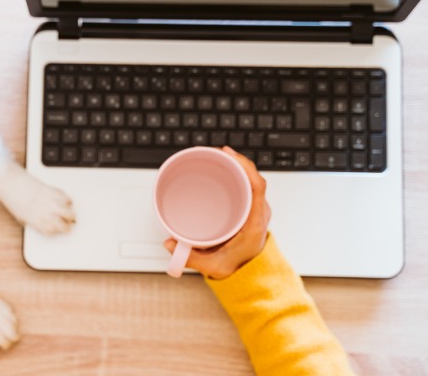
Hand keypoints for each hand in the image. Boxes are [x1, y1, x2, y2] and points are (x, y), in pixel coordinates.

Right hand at [164, 146, 271, 278]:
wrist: (251, 274)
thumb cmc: (236, 268)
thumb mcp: (214, 266)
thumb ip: (190, 258)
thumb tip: (169, 244)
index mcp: (254, 223)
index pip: (257, 188)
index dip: (245, 167)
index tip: (229, 155)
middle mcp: (258, 212)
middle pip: (253, 178)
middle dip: (236, 160)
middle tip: (216, 152)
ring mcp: (256, 209)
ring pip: (250, 180)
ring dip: (236, 166)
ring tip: (218, 156)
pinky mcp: (250, 208)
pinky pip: (247, 185)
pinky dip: (236, 174)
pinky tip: (222, 169)